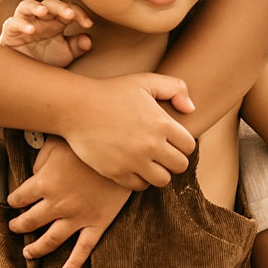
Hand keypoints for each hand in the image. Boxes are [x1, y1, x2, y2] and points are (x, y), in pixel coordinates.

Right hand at [0, 0, 91, 65]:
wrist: (26, 73)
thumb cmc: (46, 59)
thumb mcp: (65, 54)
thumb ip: (77, 46)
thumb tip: (88, 40)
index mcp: (56, 21)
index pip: (69, 10)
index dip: (79, 14)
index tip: (89, 24)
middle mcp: (40, 19)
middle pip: (50, 4)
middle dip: (60, 7)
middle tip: (70, 14)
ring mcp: (24, 22)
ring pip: (27, 5)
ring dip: (35, 6)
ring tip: (43, 12)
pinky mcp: (10, 31)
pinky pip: (12, 22)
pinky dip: (21, 24)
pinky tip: (30, 30)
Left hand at [8, 136, 129, 267]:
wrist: (123, 151)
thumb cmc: (87, 142)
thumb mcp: (57, 143)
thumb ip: (41, 159)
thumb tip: (34, 173)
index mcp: (44, 183)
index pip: (18, 198)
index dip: (13, 200)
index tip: (13, 202)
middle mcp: (57, 204)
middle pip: (29, 221)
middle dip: (19, 226)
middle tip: (14, 228)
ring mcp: (77, 217)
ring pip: (50, 239)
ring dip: (36, 248)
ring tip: (28, 253)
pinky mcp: (97, 224)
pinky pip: (83, 250)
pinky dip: (73, 266)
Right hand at [63, 72, 196, 188]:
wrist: (76, 107)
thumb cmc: (112, 92)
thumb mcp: (145, 81)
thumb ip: (175, 88)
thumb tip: (191, 110)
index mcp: (162, 123)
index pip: (189, 147)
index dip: (183, 144)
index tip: (173, 140)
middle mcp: (151, 145)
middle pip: (179, 166)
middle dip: (174, 160)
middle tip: (163, 153)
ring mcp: (134, 161)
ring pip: (163, 180)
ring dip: (159, 172)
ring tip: (150, 162)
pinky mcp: (117, 173)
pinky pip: (140, 186)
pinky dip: (140, 179)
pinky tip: (134, 167)